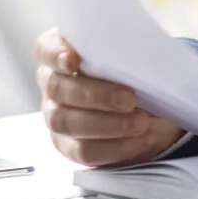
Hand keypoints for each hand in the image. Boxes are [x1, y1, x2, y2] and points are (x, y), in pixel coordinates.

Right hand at [35, 28, 183, 166]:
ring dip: (108, 124)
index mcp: (63, 54)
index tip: (73, 60)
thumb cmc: (136, 76)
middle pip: (57, 88)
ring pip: (67, 122)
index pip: (46, 48)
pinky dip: (115, 146)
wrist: (151, 111)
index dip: (55, 53)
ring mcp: (57, 116)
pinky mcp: (69, 145)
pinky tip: (139, 139)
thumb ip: (125, 53)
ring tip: (140, 123)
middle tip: (129, 99)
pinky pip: (84, 150)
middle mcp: (53, 84)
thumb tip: (141, 54)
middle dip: (95, 95)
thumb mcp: (133, 59)